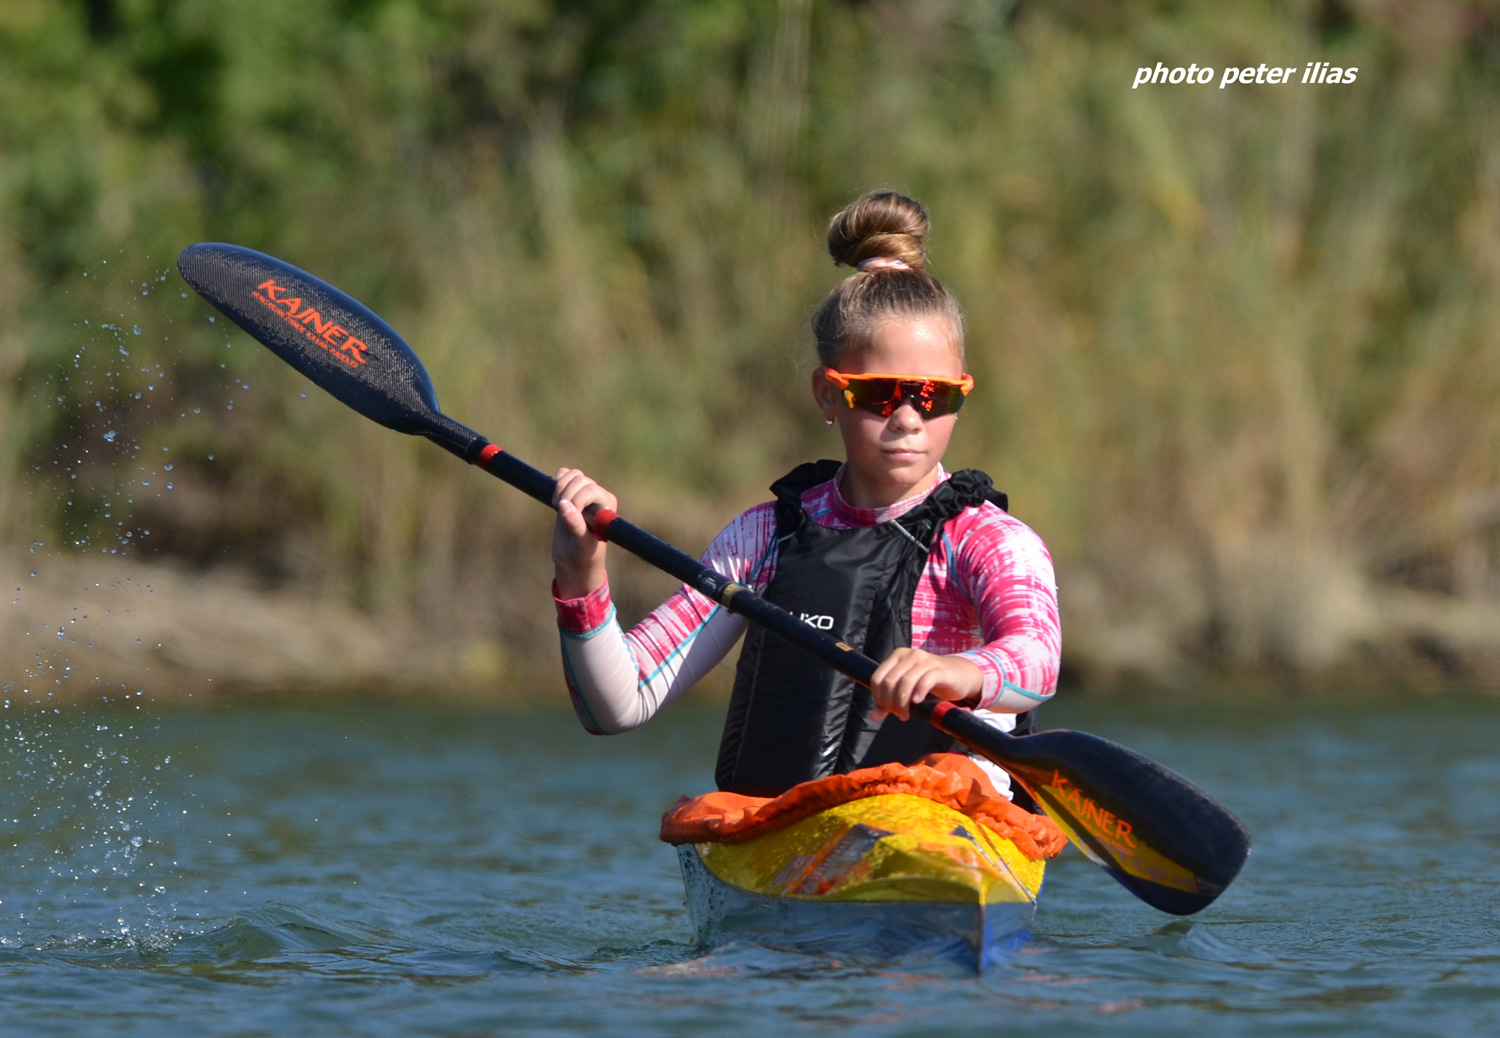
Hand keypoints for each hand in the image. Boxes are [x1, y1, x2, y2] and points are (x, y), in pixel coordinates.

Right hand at [551, 467, 617, 598]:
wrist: (574, 559)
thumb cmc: (583, 554)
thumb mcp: (581, 543)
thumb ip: (575, 524)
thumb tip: (563, 504)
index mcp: (607, 505)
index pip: (591, 490)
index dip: (576, 499)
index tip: (567, 516)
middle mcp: (598, 496)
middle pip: (581, 480)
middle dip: (566, 493)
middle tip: (558, 511)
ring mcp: (584, 493)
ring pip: (573, 475)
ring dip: (561, 487)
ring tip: (556, 505)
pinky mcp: (570, 493)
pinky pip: (565, 475)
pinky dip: (558, 481)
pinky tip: (555, 497)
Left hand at [868, 648, 982, 721]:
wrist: (958, 675)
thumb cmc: (929, 681)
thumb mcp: (907, 688)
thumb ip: (890, 699)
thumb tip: (873, 716)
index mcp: (897, 656)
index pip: (877, 678)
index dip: (878, 697)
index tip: (886, 710)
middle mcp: (910, 655)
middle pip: (890, 682)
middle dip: (890, 703)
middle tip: (898, 714)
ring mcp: (926, 660)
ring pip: (905, 682)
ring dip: (902, 703)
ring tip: (905, 716)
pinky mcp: (940, 670)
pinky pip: (925, 681)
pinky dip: (919, 693)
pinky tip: (917, 703)